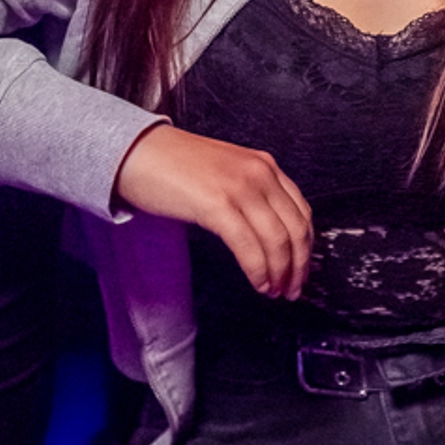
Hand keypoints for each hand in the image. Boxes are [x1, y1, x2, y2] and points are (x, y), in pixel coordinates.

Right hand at [113, 121, 313, 298]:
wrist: (138, 153)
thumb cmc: (174, 165)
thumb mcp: (226, 172)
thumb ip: (250, 194)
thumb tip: (267, 235)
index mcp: (264, 165)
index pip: (302, 211)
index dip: (306, 248)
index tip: (301, 269)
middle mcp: (259, 173)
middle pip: (296, 229)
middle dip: (298, 266)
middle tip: (292, 289)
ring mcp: (239, 187)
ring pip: (277, 240)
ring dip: (280, 273)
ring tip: (274, 291)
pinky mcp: (217, 204)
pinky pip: (249, 246)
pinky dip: (258, 270)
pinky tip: (257, 283)